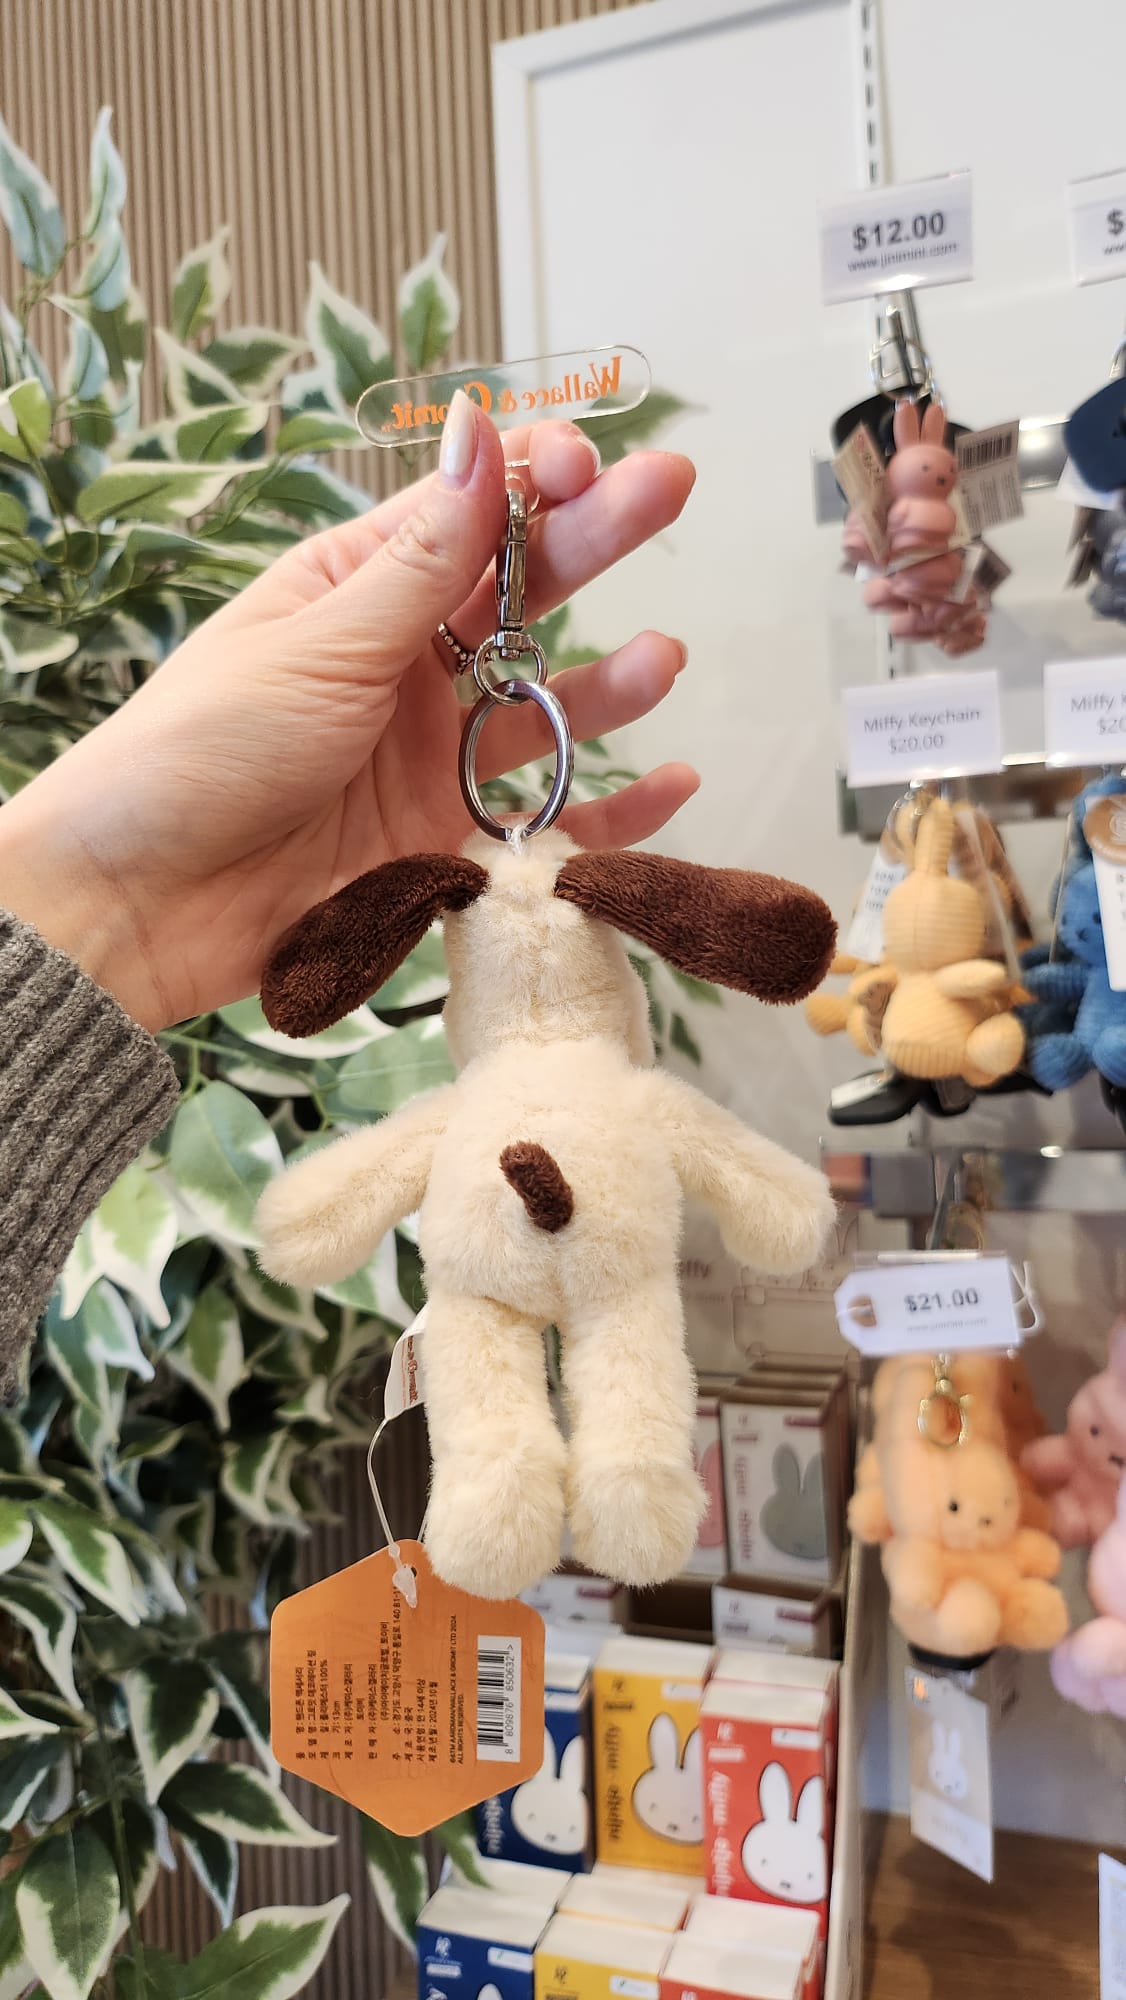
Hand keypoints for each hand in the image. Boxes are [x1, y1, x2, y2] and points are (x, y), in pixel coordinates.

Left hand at [0, 393, 696, 1030]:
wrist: (146, 904)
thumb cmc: (199, 753)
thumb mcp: (318, 644)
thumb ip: (421, 561)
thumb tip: (480, 433)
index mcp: (356, 589)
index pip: (465, 510)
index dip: (531, 476)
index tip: (587, 461)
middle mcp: (403, 665)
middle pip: (522, 591)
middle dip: (595, 538)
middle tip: (671, 488)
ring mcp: (430, 754)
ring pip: (544, 705)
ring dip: (608, 680)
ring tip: (662, 658)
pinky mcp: (445, 842)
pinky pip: (547, 819)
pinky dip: (611, 808)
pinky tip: (670, 781)